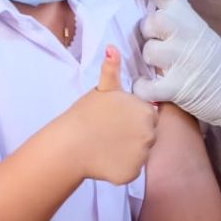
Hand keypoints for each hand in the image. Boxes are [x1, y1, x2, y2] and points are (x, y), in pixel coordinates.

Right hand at [62, 46, 157, 183]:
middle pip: (146, 134)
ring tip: (106, 145)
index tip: (115, 119)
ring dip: (127, 151)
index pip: (147, 115)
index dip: (130, 117)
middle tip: (110, 132)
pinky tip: (106, 160)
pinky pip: (131, 169)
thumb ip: (112, 70)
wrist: (69, 145)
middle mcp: (150, 133)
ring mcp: (142, 155)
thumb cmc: (85, 114)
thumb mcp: (102, 89)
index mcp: (146, 111)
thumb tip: (113, 48)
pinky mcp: (133, 173)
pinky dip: (121, 167)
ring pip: (140, 153)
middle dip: (132, 134)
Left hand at [115, 0, 220, 135]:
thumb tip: (136, 9)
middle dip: (149, 36)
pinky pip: (144, 85)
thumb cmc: (208, 57)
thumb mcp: (194, 27)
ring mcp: (181, 56)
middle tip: (163, 47)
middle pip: (147, 24)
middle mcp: (184, 29)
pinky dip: (144, 89)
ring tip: (165, 68)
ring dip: (150, 64)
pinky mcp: (178, 85)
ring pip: (146, 53)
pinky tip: (153, 87)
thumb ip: (171, 17)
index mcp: (186, 13)